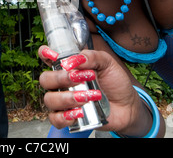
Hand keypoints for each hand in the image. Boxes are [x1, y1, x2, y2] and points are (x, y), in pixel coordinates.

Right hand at [39, 46, 158, 136]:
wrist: (127, 106)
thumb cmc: (115, 82)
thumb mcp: (108, 63)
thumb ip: (92, 57)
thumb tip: (76, 59)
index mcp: (68, 66)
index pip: (47, 57)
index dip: (45, 54)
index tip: (54, 56)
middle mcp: (61, 83)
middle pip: (45, 79)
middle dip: (60, 78)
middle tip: (79, 78)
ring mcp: (63, 100)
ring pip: (49, 99)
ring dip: (67, 98)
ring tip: (87, 97)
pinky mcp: (67, 117)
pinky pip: (55, 119)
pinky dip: (65, 116)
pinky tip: (80, 112)